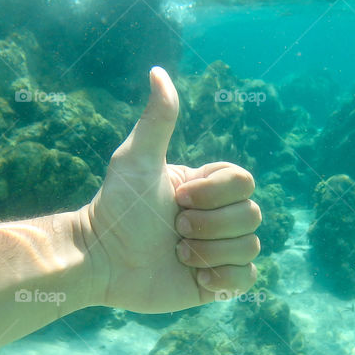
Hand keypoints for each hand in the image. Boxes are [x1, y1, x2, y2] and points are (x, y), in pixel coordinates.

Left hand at [81, 67, 261, 313]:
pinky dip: (223, 278)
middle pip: (252, 215)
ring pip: (250, 246)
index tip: (177, 198)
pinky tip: (195, 277)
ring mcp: (218, 250)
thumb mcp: (136, 159)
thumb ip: (157, 119)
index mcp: (206, 188)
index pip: (244, 181)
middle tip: (173, 230)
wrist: (102, 260)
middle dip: (209, 225)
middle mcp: (217, 217)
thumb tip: (159, 71)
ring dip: (210, 252)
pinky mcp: (215, 283)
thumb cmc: (116, 208)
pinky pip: (246, 278)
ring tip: (177, 254)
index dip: (214, 193)